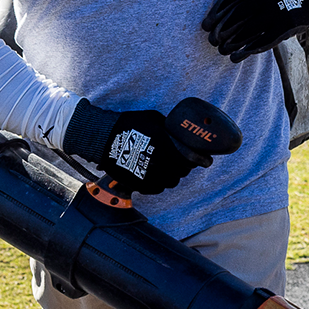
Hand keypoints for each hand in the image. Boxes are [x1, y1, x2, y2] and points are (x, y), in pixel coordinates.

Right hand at [63, 101, 203, 195]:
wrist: (103, 138)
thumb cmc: (128, 124)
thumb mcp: (153, 119)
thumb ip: (170, 128)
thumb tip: (182, 134)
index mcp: (165, 144)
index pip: (191, 157)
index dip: (201, 160)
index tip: (206, 160)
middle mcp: (159, 162)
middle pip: (183, 171)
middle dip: (186, 166)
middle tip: (185, 161)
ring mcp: (149, 175)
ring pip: (172, 181)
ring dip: (174, 175)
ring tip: (170, 168)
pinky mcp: (140, 184)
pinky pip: (158, 188)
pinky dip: (160, 183)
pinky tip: (157, 174)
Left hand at [201, 0, 308, 62]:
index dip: (215, 15)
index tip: (206, 26)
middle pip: (236, 17)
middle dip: (220, 31)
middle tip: (211, 41)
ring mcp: (275, 12)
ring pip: (248, 31)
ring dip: (232, 44)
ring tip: (222, 51)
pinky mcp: (284, 26)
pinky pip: (263, 42)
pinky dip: (248, 51)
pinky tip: (236, 57)